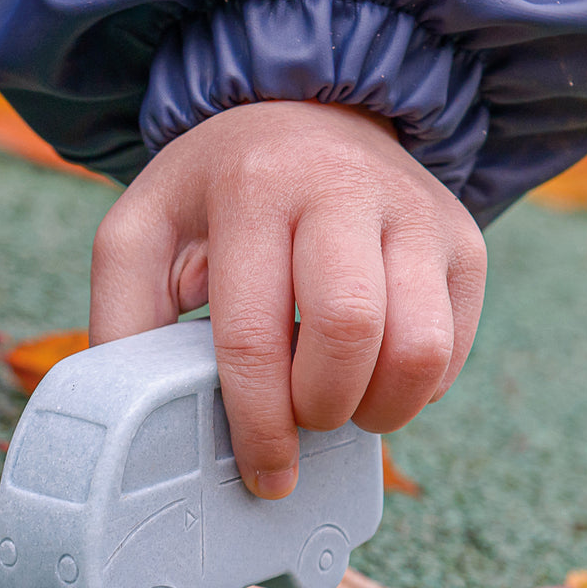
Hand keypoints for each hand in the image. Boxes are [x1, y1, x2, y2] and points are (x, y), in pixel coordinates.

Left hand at [89, 100, 485, 498]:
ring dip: (379, 408)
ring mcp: (414, 210)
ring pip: (420, 347)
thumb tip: (136, 424)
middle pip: (350, 333)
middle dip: (321, 408)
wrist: (304, 115)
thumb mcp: (140, 235)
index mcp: (250, 188)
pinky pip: (453, 346)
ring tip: (339, 405)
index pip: (254, 333)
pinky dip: (415, 388)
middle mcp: (342, 186)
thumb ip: (124, 320)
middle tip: (299, 421)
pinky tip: (371, 373)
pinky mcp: (462, 238)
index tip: (264, 472)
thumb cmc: (213, 197)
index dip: (259, 423)